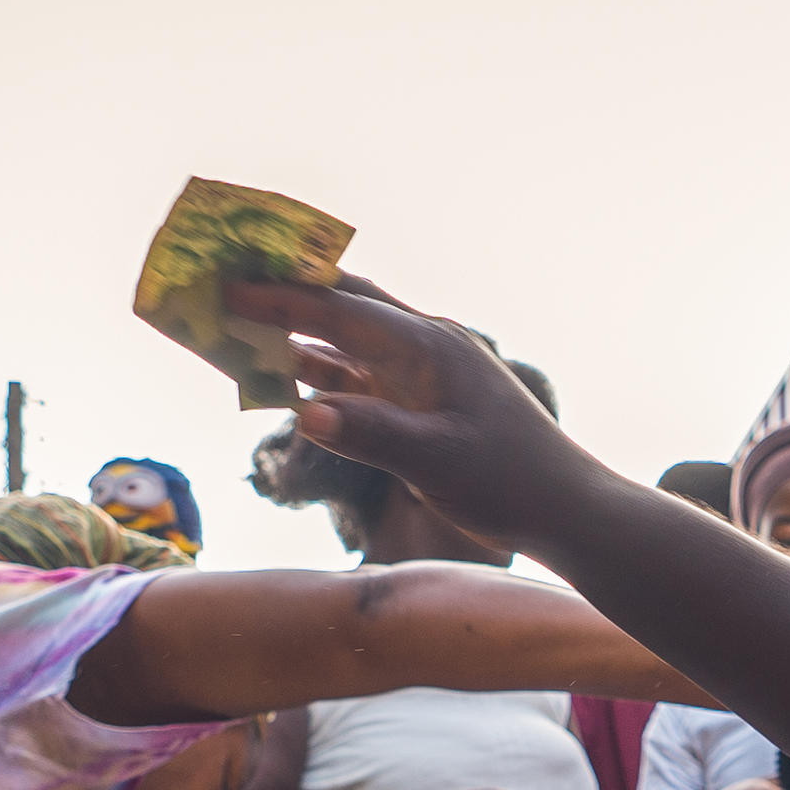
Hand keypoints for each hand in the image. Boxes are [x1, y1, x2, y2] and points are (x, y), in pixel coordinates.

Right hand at [230, 274, 610, 550]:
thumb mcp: (437, 460)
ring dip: (296, 334)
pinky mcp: (421, 402)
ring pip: (346, 342)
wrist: (563, 508)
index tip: (228, 284)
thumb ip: (372, 434)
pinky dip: (319, 374)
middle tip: (226, 280)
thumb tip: (304, 411)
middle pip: (342, 306)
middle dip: (285, 293)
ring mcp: (423, 373)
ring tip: (237, 324)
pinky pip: (358, 377)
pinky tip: (283, 376)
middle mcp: (424, 347)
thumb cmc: (509, 481)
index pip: (342, 309)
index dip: (282, 297)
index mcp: (429, 346)